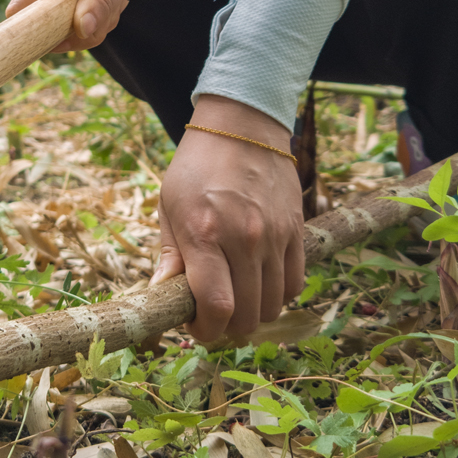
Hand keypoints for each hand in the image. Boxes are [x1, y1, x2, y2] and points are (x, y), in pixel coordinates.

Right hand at [6, 0, 148, 51]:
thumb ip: (104, 2)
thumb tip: (82, 31)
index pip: (22, 15)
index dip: (39, 38)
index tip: (69, 40)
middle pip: (40, 25)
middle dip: (77, 30)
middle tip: (110, 11)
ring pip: (47, 19)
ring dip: (79, 19)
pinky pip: (48, 7)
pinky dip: (73, 9)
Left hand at [151, 95, 304, 340]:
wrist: (241, 127)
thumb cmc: (195, 167)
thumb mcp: (169, 206)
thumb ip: (169, 255)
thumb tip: (160, 294)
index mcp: (205, 234)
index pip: (215, 306)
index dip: (204, 330)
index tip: (194, 326)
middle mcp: (244, 239)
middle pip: (248, 315)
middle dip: (226, 326)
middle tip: (211, 314)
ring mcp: (275, 236)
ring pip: (274, 305)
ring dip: (253, 313)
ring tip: (235, 299)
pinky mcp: (297, 231)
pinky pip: (295, 282)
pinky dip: (277, 295)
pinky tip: (258, 284)